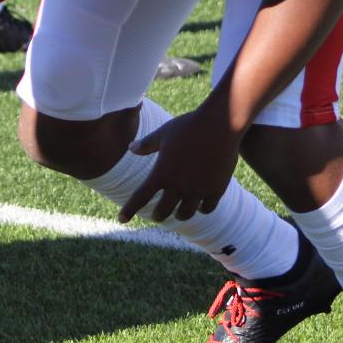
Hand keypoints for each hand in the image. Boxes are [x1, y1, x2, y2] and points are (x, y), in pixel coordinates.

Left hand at [118, 105, 241, 223]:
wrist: (221, 123)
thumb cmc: (189, 125)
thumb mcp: (164, 133)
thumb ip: (147, 144)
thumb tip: (130, 148)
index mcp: (161, 173)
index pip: (140, 198)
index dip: (129, 210)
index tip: (122, 219)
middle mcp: (178, 186)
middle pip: (162, 212)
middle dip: (157, 215)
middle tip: (156, 215)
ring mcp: (198, 190)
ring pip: (185, 214)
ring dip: (179, 215)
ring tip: (178, 212)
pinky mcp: (216, 189)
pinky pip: (206, 208)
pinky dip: (201, 209)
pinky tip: (199, 206)